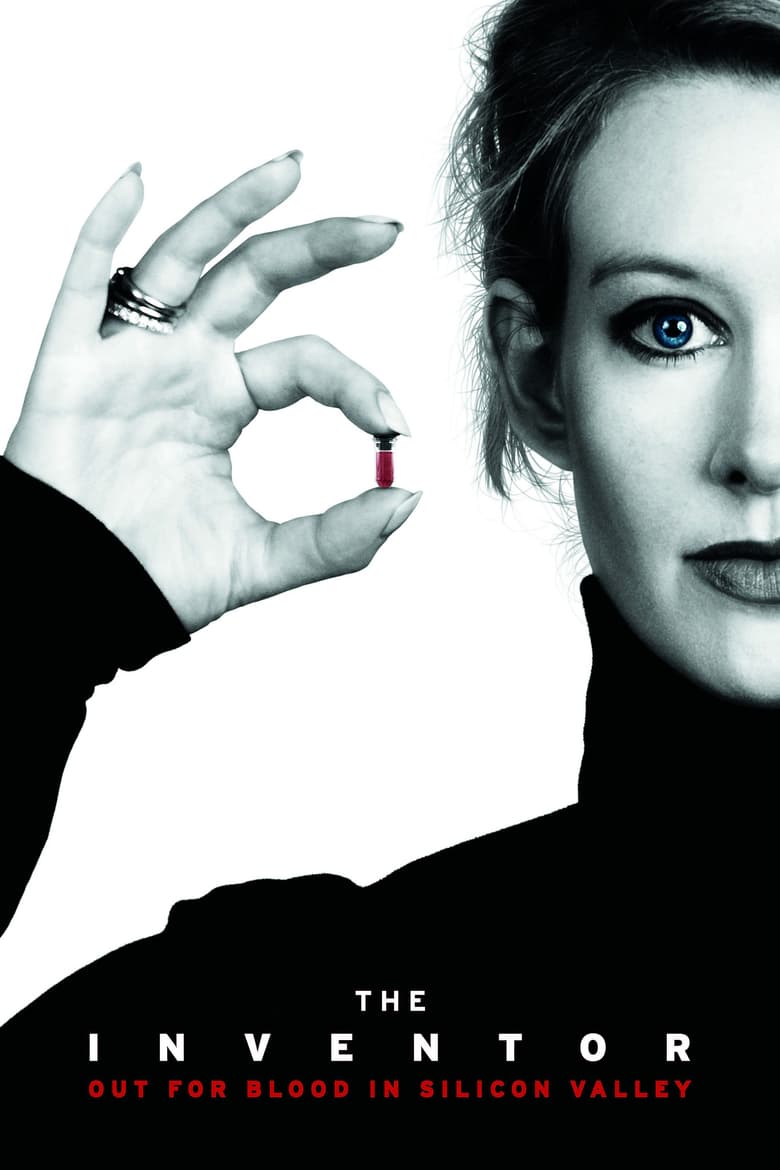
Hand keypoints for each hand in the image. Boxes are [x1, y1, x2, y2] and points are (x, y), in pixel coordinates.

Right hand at [4, 155, 419, 631]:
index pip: (305, 361)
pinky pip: (84, 280)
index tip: (396, 422)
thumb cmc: (154, 576)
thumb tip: (410, 498)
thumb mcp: (262, 559)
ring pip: (184, 259)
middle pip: (255, 281)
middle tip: (387, 230)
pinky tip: (138, 179)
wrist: (78, 599)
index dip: (356, 384)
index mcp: (226, 402)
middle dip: (320, 248)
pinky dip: (105, 227)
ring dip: (233, 210)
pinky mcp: (70, 363)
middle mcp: (183, 365)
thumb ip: (337, 538)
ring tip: (292, 169)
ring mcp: (129, 356)